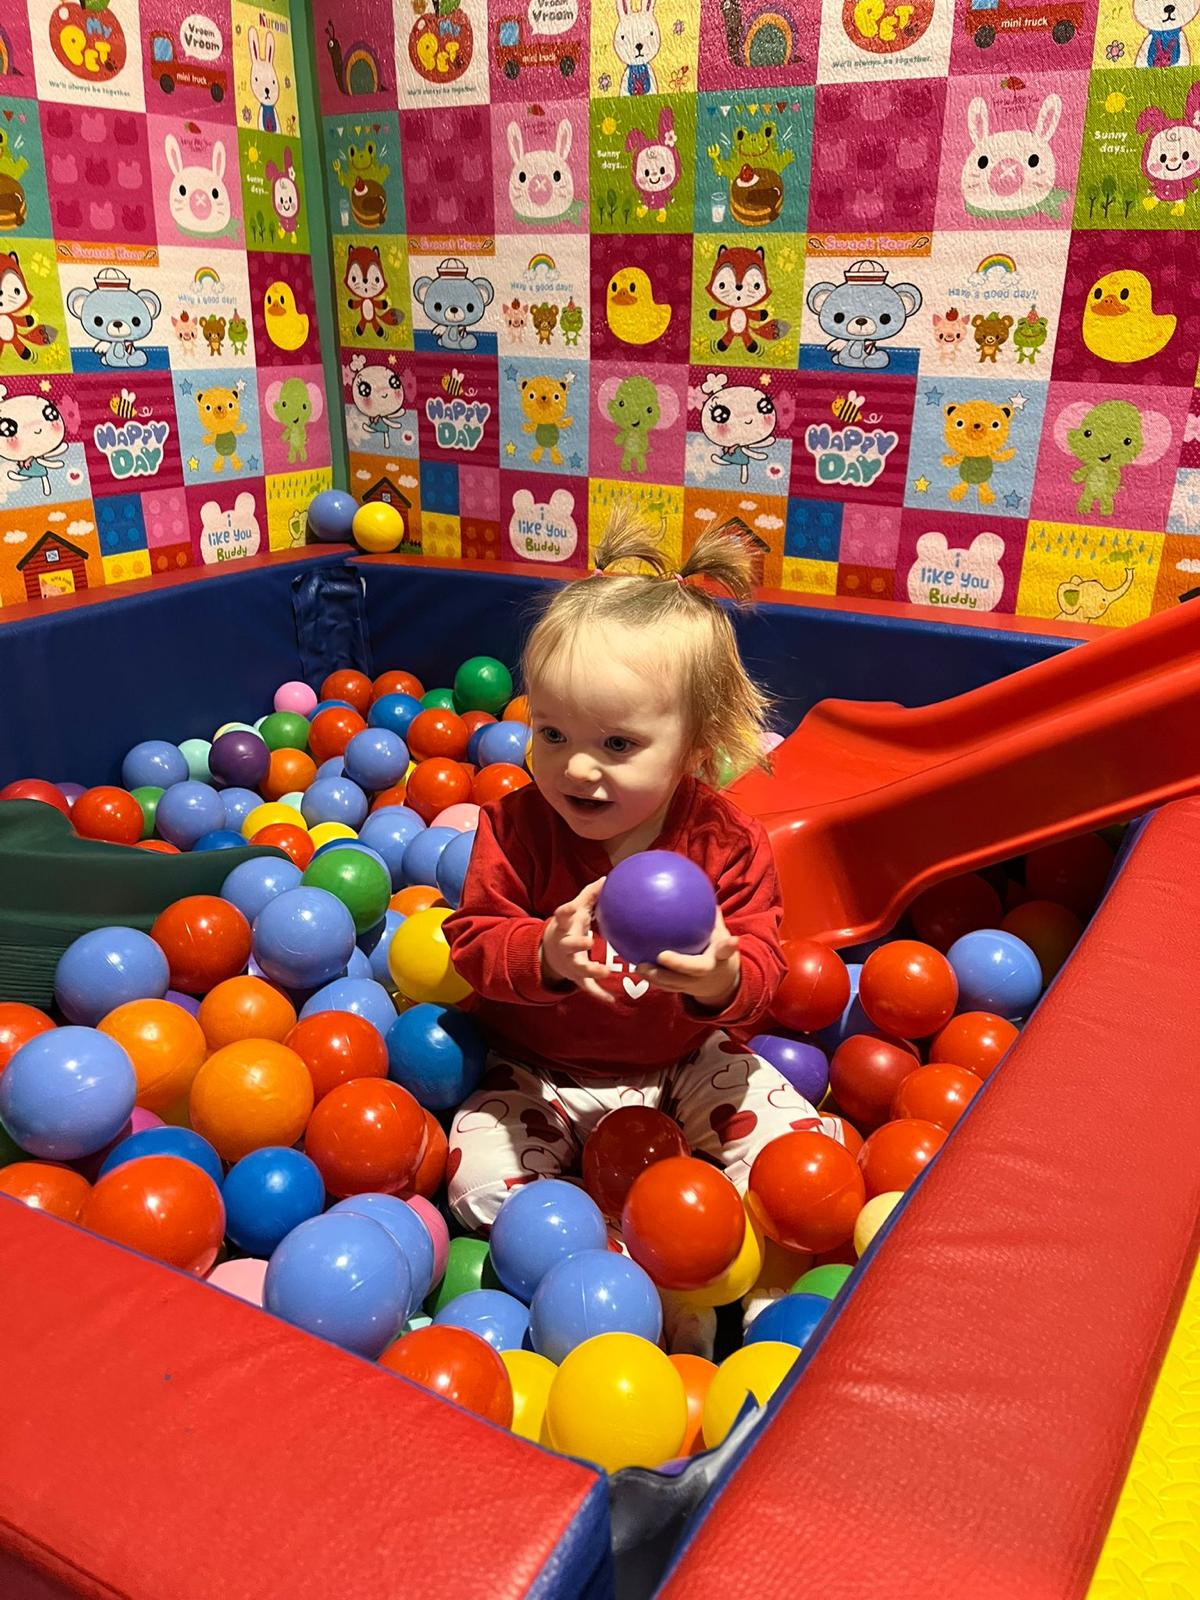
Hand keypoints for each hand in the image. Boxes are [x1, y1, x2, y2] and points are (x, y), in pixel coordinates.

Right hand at [539, 878, 613, 1003]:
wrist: (551, 952)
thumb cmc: (568, 926)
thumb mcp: (574, 910)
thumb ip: (589, 896)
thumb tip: (607, 878)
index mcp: (563, 927)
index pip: (561, 917)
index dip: (565, 912)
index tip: (572, 907)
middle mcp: (564, 946)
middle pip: (568, 946)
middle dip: (577, 944)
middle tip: (590, 941)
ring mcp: (569, 963)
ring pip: (578, 969)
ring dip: (591, 970)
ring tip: (606, 971)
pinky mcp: (576, 977)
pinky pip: (588, 987)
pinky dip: (599, 994)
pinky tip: (612, 1000)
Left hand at [636, 909, 740, 1010]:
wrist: (721, 983)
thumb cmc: (717, 951)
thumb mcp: (720, 935)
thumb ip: (712, 917)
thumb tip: (701, 889)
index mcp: (719, 957)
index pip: (726, 950)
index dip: (728, 946)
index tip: (731, 939)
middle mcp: (708, 972)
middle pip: (695, 970)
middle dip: (678, 964)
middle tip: (661, 955)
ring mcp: (694, 984)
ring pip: (676, 983)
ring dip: (657, 977)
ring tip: (639, 967)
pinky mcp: (683, 989)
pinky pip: (666, 987)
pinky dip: (652, 980)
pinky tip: (636, 969)